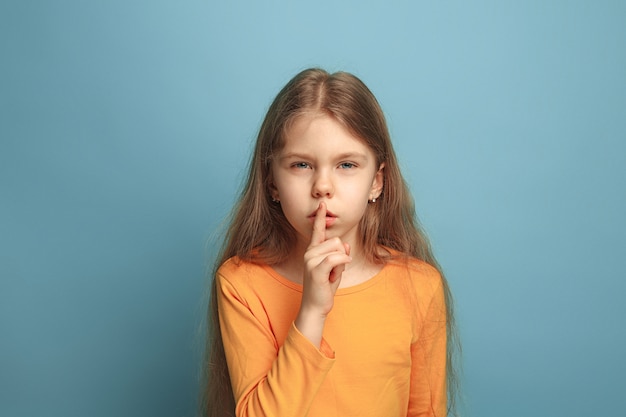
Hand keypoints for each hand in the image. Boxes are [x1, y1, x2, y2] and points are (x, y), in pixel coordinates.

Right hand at [295, 202, 350, 346]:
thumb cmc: (325, 287)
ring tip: (331, 276)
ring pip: (338, 249)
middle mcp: (310, 252)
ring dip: (341, 264)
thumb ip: (340, 256)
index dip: (321, 217)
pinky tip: (339, 272)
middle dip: (342, 256)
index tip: (322, 204)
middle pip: (337, 241)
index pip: (318, 230)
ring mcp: (311, 260)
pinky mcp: (316, 270)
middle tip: (333, 272)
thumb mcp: (336, 269)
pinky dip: (342, 264)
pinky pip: (336, 259)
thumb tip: (346, 246)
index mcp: (313, 251)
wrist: (315, 306)